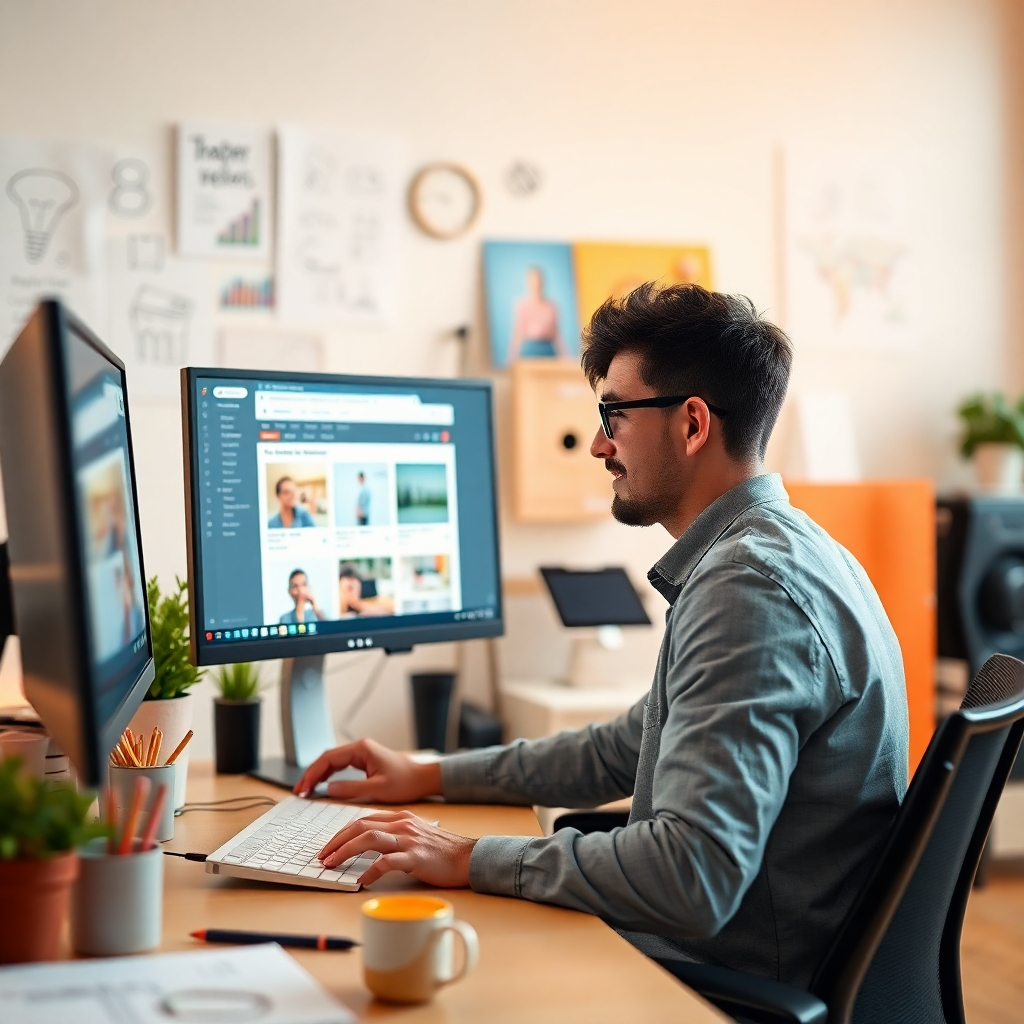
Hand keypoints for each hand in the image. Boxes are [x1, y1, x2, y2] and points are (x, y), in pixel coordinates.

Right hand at [293, 738, 441, 802]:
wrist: (424, 778)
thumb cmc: (405, 782)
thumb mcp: (377, 789)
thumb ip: (350, 789)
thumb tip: (327, 790)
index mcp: (362, 749)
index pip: (328, 758)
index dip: (312, 774)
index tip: (303, 789)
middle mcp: (360, 747)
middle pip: (327, 758)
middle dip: (311, 774)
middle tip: (299, 791)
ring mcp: (362, 753)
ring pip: (332, 761)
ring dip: (318, 775)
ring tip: (305, 790)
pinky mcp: (365, 760)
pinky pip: (341, 766)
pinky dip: (329, 775)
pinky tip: (321, 786)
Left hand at [318, 809, 475, 887]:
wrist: (467, 857)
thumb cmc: (442, 850)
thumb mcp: (415, 834)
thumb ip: (394, 835)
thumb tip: (366, 847)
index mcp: (400, 817)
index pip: (363, 819)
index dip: (342, 832)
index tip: (329, 846)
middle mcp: (402, 824)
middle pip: (360, 826)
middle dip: (337, 841)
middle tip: (323, 856)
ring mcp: (409, 839)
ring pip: (369, 838)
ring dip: (345, 851)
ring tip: (332, 864)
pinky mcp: (416, 857)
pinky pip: (387, 862)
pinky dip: (371, 870)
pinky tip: (362, 880)